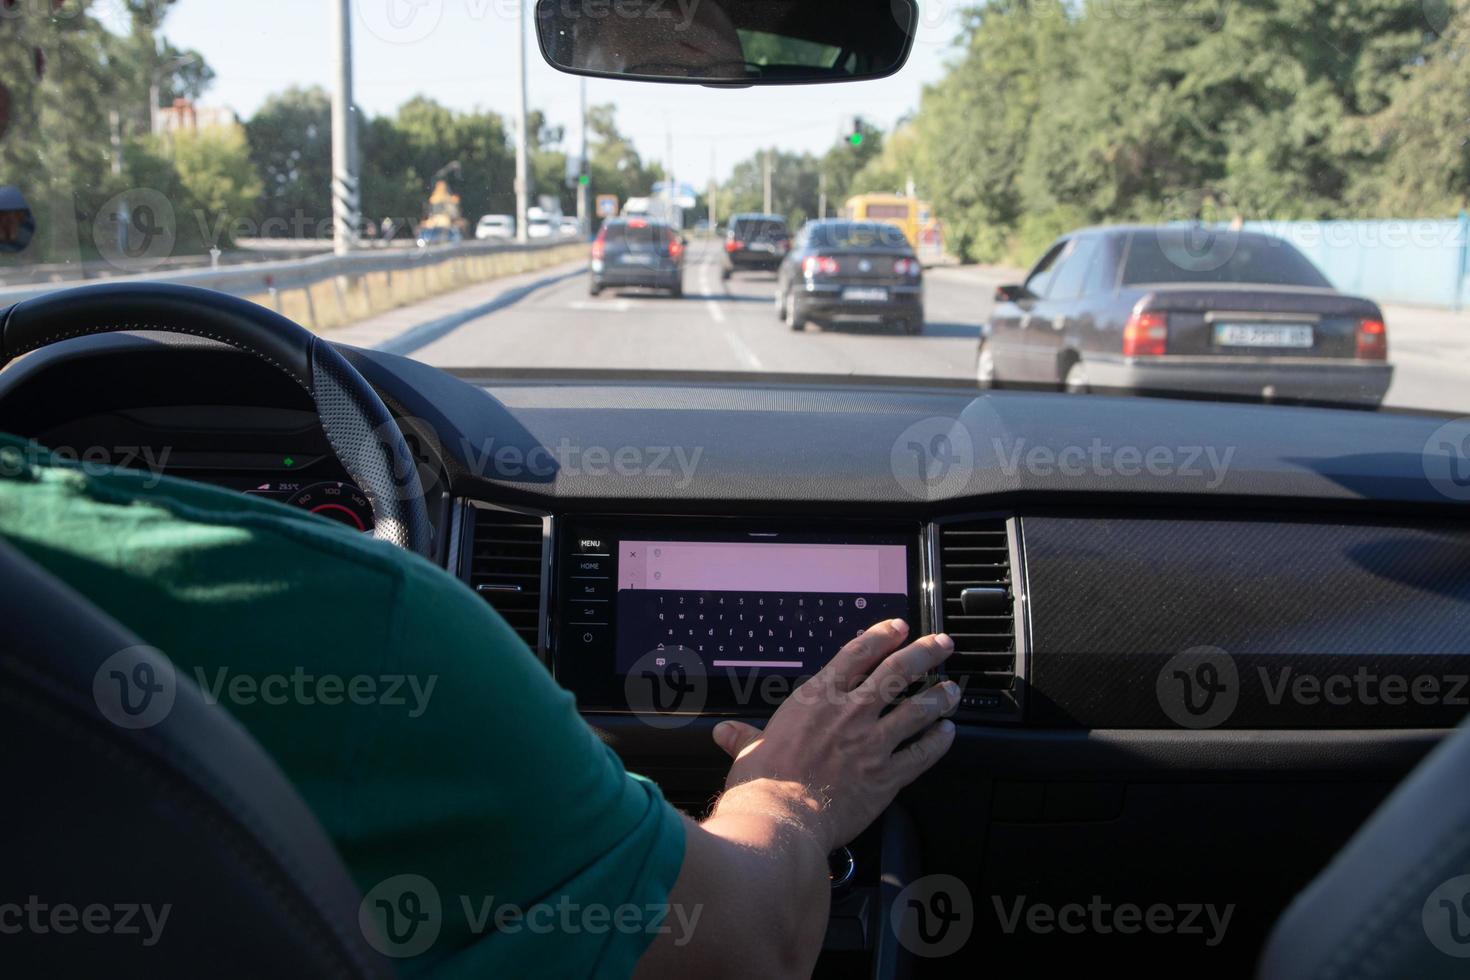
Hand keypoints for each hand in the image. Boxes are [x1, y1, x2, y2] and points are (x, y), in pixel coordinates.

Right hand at [710, 619, 958, 853]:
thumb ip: (743, 737)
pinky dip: (938, 741)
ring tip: (951, 688)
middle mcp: (849, 713)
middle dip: (923, 653)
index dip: (881, 636)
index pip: (857, 655)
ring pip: (916, 709)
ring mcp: (872, 743)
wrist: (780, 819)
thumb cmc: (761, 785)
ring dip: (938, 696)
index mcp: (817, 699)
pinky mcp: (886, 776)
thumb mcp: (749, 751)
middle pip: (897, 672)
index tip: (897, 627)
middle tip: (942, 644)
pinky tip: (948, 733)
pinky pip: (921, 753)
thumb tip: (724, 733)